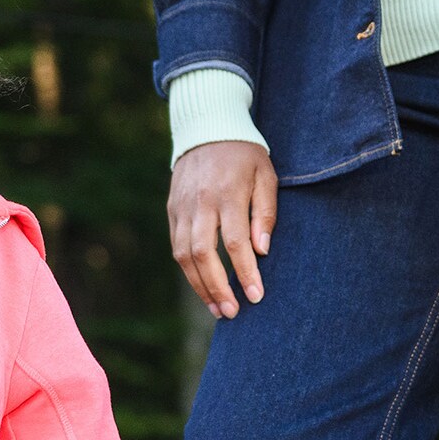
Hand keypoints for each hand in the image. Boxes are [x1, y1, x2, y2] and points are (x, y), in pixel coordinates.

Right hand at [169, 141, 276, 319]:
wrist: (206, 128)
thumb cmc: (244, 155)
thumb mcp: (266, 175)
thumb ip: (265, 212)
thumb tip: (262, 250)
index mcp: (227, 194)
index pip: (235, 243)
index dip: (245, 273)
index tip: (256, 296)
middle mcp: (200, 203)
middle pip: (202, 254)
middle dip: (217, 288)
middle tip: (232, 312)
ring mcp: (182, 207)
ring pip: (183, 255)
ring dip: (199, 286)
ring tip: (217, 308)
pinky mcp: (172, 209)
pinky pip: (176, 245)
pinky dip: (188, 270)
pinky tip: (203, 285)